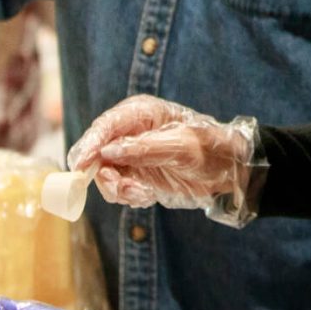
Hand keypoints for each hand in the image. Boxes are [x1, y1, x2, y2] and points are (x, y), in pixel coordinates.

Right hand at [68, 95, 258, 223]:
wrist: (230, 171)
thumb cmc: (210, 147)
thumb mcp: (180, 146)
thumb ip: (143, 148)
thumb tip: (109, 151)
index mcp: (140, 113)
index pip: (105, 126)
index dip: (90, 144)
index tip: (80, 164)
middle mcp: (130, 133)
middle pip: (97, 152)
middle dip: (101, 172)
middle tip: (116, 186)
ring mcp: (131, 156)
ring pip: (105, 175)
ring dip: (117, 188)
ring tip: (141, 192)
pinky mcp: (137, 176)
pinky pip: (120, 189)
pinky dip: (128, 196)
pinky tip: (146, 195)